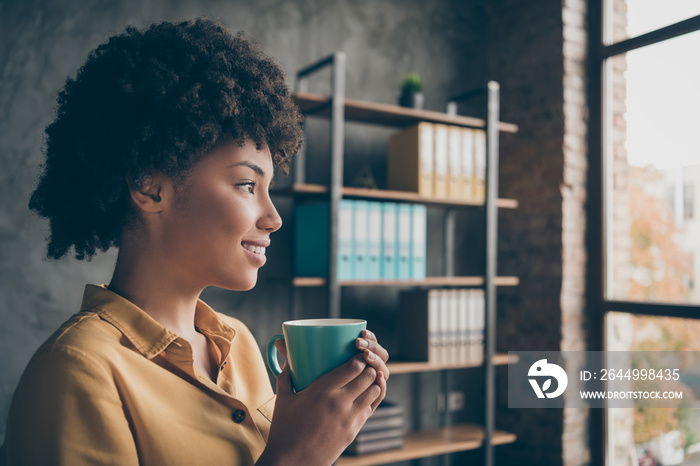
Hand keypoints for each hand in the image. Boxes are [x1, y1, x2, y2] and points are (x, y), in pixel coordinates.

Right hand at [258, 332, 388, 465]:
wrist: (292, 462)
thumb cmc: (284, 430)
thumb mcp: (282, 400)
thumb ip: (286, 376)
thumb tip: (286, 360)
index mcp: (322, 390)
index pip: (353, 366)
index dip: (359, 356)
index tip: (357, 351)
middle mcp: (339, 402)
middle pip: (368, 375)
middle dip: (368, 366)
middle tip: (364, 362)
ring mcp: (349, 418)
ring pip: (374, 390)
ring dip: (373, 381)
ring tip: (367, 376)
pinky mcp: (354, 430)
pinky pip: (371, 408)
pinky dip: (371, 397)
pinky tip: (367, 392)